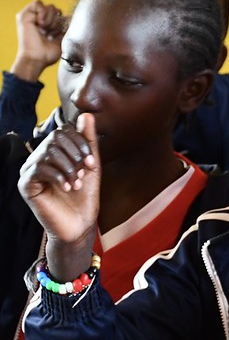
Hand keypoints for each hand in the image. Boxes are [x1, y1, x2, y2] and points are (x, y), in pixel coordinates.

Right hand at [11, 0, 66, 81]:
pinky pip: (38, 4)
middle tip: (51, 32)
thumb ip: (63, 29)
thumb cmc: (46, 55)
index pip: (57, 14)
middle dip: (56, 20)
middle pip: (53, 8)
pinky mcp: (24, 15)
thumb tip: (69, 17)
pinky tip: (42, 24)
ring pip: (47, 6)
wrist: (36, 60)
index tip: (58, 33)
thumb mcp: (60, 41)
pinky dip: (43, 13)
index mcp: (45, 26)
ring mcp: (30, 17)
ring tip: (46, 29)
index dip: (61, 21)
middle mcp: (37, 20)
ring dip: (51, 18)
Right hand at [18, 112, 100, 280]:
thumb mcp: (91, 166)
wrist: (80, 225)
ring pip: (47, 152)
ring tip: (76, 183)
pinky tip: (67, 188)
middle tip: (84, 172)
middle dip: (74, 155)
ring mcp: (30, 171)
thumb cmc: (85, 198)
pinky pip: (38, 168)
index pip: (62, 131)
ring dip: (68, 167)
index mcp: (53, 153)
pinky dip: (57, 176)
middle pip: (54, 139)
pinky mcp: (26, 185)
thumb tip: (86, 114)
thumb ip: (88, 141)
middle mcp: (38, 158)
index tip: (91, 162)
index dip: (80, 142)